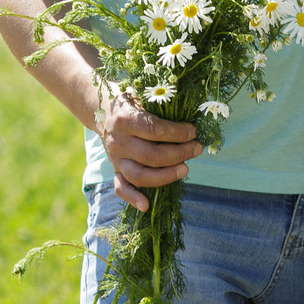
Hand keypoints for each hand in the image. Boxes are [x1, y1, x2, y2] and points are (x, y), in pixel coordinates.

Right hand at [101, 96, 200, 212]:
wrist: (106, 112)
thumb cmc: (134, 104)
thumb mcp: (144, 98)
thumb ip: (163, 108)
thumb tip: (191, 123)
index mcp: (125, 120)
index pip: (154, 130)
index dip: (178, 133)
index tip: (193, 132)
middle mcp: (118, 142)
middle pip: (152, 156)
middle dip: (180, 153)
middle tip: (197, 148)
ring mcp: (116, 159)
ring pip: (140, 176)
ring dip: (166, 176)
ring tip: (186, 168)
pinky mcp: (115, 170)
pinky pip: (121, 188)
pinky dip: (133, 198)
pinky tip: (146, 206)